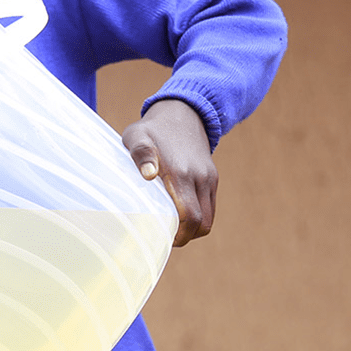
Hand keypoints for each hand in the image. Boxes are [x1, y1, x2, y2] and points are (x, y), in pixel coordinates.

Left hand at [122, 99, 217, 246]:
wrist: (182, 113)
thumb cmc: (152, 129)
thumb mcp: (138, 136)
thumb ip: (141, 153)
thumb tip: (149, 175)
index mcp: (180, 173)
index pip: (189, 217)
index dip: (178, 234)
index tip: (161, 238)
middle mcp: (199, 178)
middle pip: (201, 224)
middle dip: (184, 236)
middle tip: (164, 237)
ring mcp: (209, 178)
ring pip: (208, 218)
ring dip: (192, 229)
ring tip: (171, 228)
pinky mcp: (212, 178)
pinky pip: (210, 207)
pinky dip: (199, 217)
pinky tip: (179, 214)